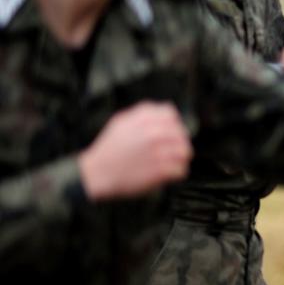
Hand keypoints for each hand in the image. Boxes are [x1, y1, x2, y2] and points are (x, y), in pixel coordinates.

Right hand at [78, 102, 192, 199]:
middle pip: (181, 133)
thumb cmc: (108, 151)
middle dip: (177, 142)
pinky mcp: (160, 169)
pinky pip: (181, 169)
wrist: (97, 173)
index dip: (171, 124)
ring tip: (173, 162)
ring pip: (185, 151)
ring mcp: (158, 150)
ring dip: (180, 157)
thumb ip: (141, 114)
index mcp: (144, 119)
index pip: (171, 114)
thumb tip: (160, 111)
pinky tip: (169, 173)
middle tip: (171, 151)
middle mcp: (153, 132)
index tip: (169, 132)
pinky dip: (176, 172)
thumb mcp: (120, 123)